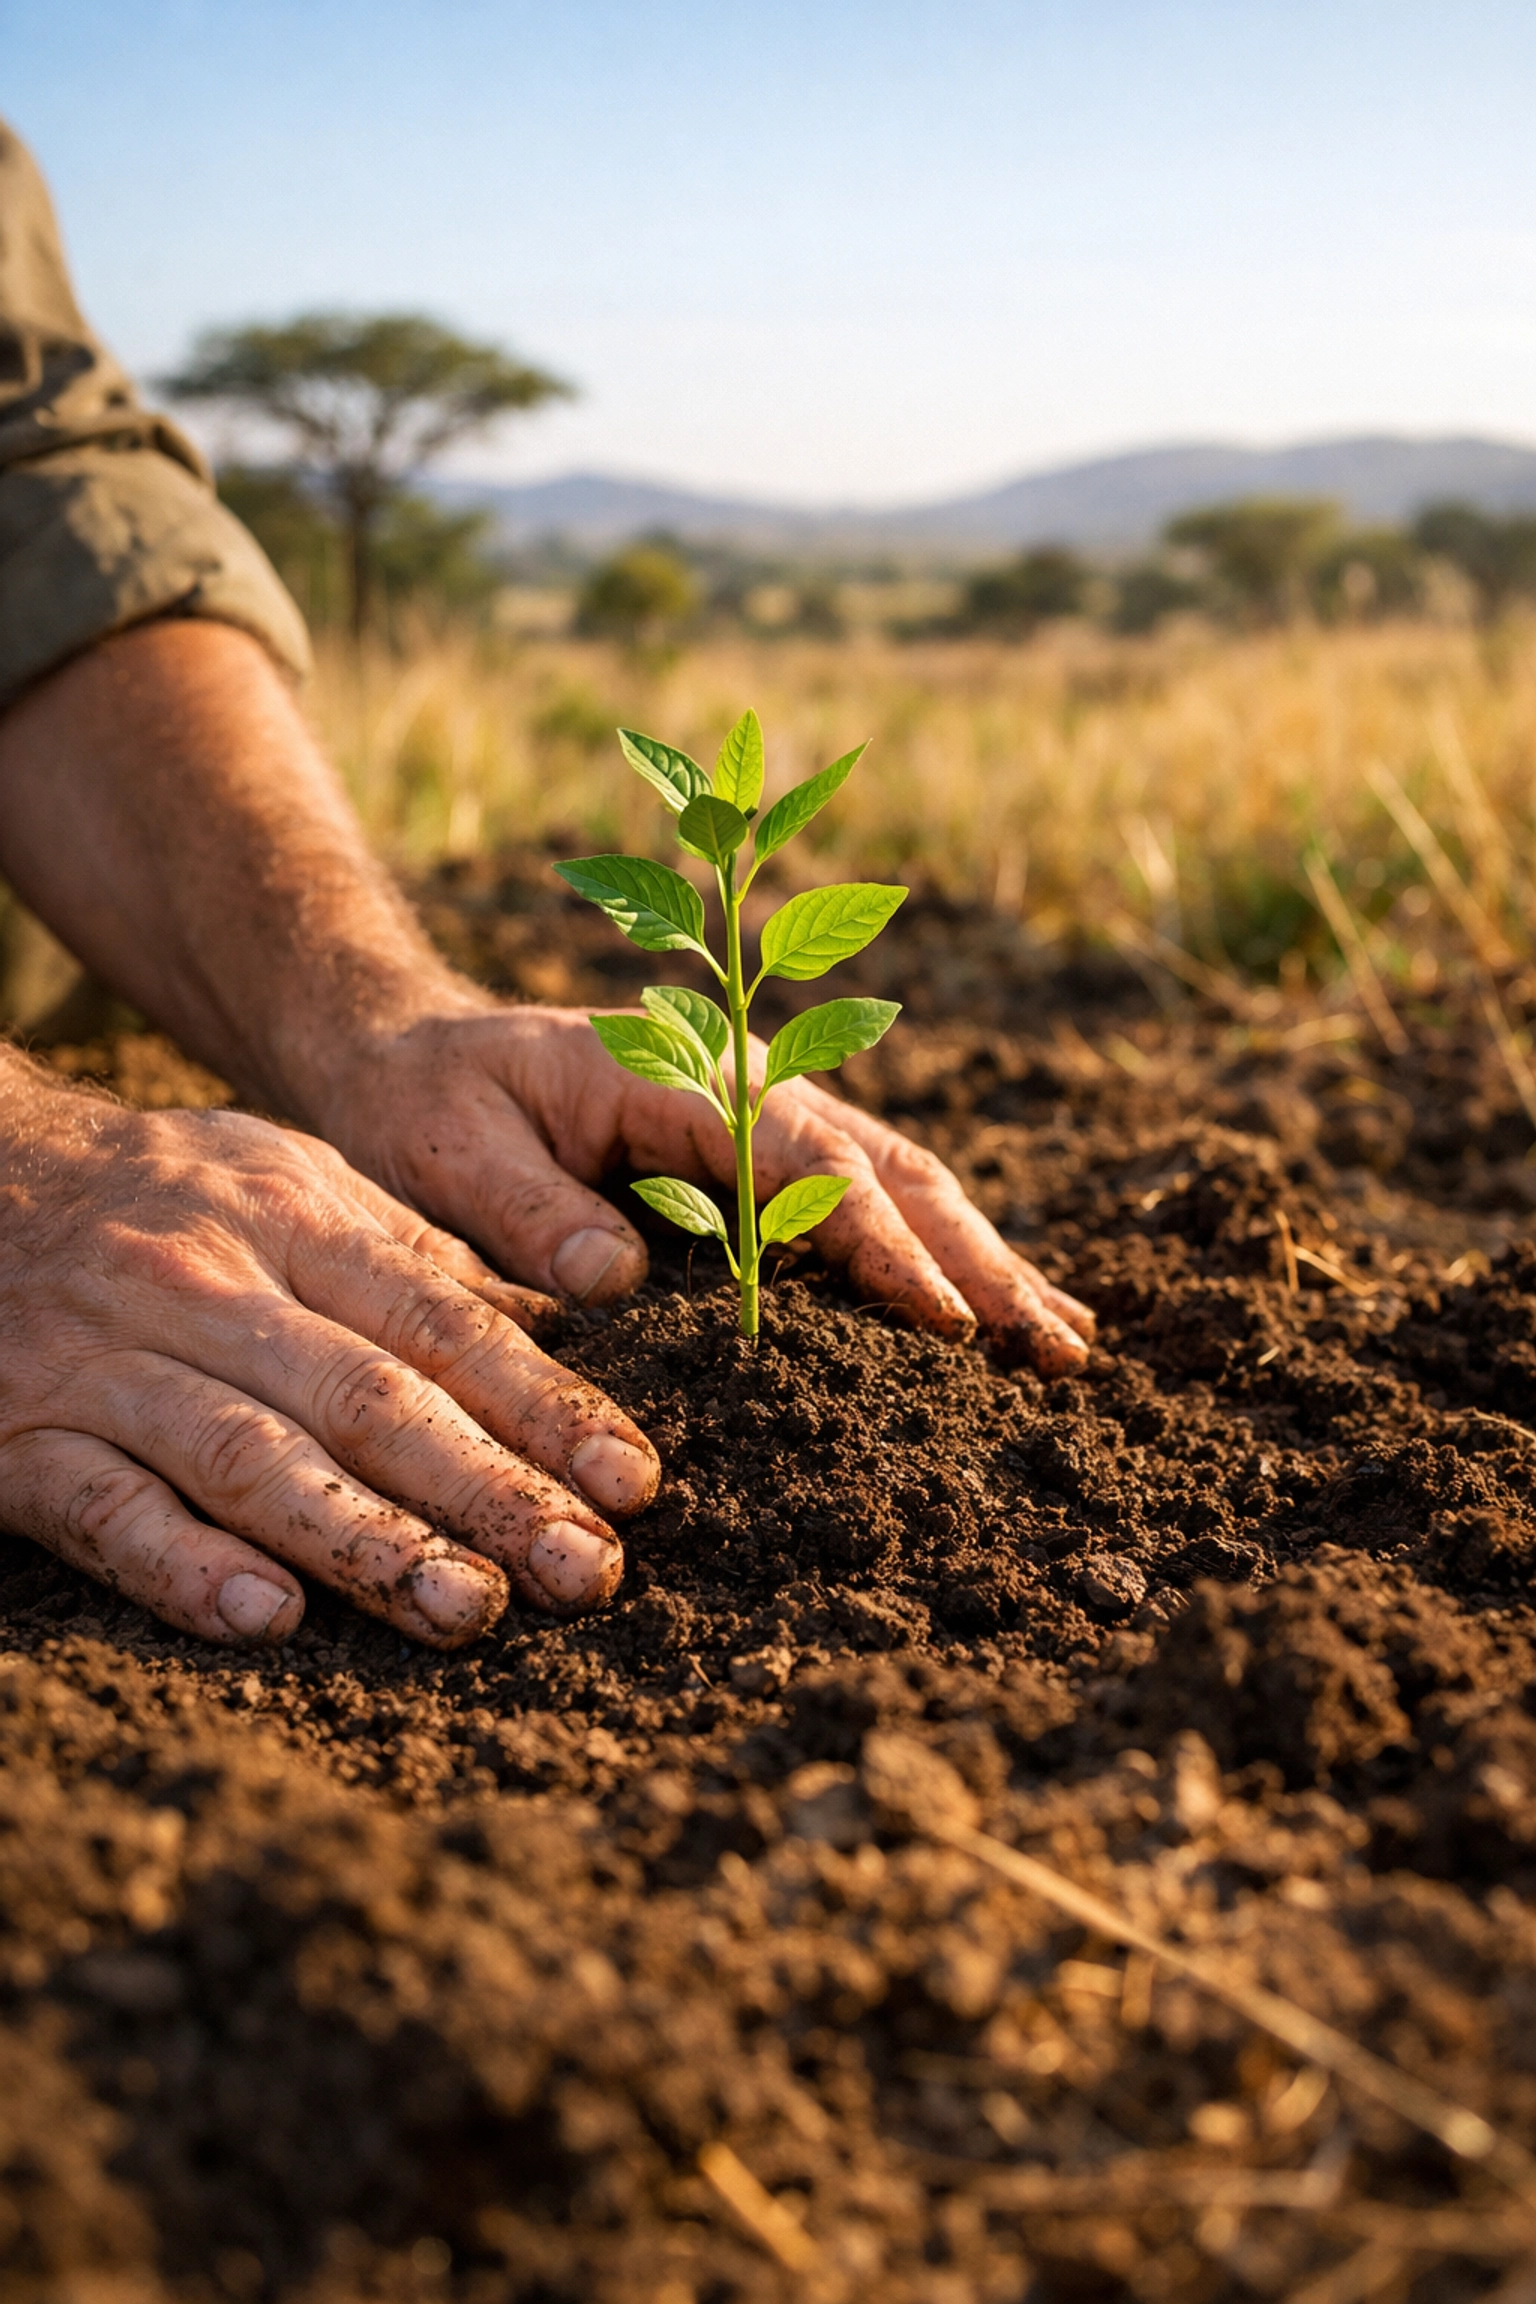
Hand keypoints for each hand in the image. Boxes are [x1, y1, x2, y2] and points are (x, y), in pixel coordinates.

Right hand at [0, 1059, 658, 1646]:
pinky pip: (106, 1511)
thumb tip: (561, 1325)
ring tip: (470, 1609)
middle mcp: (207, 1284)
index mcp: (289, 1217)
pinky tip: (265, 1618)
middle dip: (487, 1488)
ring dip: (366, 1540)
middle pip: (366, 1395)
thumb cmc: (160, 1192)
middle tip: (587, 1571)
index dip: (541, 1404)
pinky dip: (185, 1566)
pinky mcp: (19, 1441)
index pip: (438, 1320)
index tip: (630, 1482)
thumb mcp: (288, 1181)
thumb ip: (413, 1255)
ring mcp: (108, 1364)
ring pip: (250, 1456)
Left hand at [320, 1005, 1095, 1374]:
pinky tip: (1000, 1318)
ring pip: (903, 1188)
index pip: (805, 1163)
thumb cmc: (423, 1105)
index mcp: (682, 1075)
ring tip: (1066, 1343)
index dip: (879, 1246)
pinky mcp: (762, 1165)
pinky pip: (871, 1208)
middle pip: (890, 1172)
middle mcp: (746, 1088)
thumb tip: (616, 1278)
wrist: (410, 1060)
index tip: (945, 1324)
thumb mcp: (445, 1150)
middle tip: (1057, 1349)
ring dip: (984, 1264)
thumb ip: (525, 1209)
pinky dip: (942, 1261)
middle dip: (977, 1261)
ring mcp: (765, 1124)